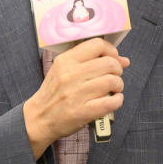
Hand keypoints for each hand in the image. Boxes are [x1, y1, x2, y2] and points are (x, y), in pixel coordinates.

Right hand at [23, 38, 128, 158]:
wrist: (38, 119)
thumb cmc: (54, 93)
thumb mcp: (64, 70)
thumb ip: (91, 62)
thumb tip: (124, 60)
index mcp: (66, 61)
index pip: (97, 45)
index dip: (111, 51)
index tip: (113, 59)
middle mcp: (71, 75)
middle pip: (110, 63)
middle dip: (118, 70)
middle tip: (114, 77)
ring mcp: (77, 93)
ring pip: (112, 81)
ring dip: (118, 85)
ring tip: (113, 90)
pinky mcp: (83, 111)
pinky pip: (111, 102)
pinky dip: (118, 100)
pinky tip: (114, 100)